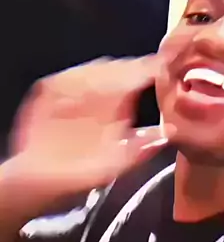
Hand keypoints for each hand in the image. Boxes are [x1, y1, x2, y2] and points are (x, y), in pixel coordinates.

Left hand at [5, 56, 173, 201]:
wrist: (37, 176)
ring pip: (100, 65)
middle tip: (151, 76)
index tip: (167, 70)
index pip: (139, 72)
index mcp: (110, 100)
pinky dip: (95, 73)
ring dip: (118, 70)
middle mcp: (88, 86)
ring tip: (129, 79)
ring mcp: (66, 84)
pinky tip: (100, 83)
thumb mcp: (120, 163)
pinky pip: (79, 71)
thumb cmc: (83, 171)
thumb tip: (168, 132)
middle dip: (138, 68)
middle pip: (121, 66)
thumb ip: (145, 145)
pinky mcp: (49, 87)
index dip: (155, 68)